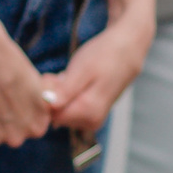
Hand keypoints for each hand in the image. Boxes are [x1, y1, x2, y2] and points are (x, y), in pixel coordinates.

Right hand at [0, 32, 55, 151]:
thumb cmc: (11, 63)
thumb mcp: (38, 86)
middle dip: (2, 121)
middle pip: (9, 135)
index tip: (10, 97)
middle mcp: (18, 138)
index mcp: (37, 127)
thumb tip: (50, 106)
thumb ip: (42, 105)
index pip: (27, 129)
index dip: (18, 112)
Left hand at [45, 13, 149, 134]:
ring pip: (62, 111)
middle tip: (56, 76)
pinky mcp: (92, 113)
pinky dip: (65, 95)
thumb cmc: (103, 57)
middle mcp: (91, 121)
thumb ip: (66, 91)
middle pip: (56, 115)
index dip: (45, 97)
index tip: (48, 78)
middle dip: (51, 96)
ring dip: (58, 94)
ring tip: (65, 76)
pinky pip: (69, 107)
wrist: (126, 51)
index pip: (53, 115)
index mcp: (89, 112)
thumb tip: (51, 108)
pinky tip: (70, 81)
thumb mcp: (81, 70)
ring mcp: (93, 118)